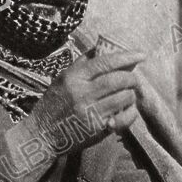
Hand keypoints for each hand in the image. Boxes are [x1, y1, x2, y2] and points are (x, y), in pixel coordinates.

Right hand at [20, 49, 145, 157]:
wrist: (41, 135)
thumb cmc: (54, 104)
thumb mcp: (62, 79)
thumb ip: (81, 64)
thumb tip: (101, 47)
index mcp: (73, 77)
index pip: (105, 62)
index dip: (127, 57)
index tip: (141, 54)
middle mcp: (81, 93)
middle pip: (117, 80)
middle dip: (132, 78)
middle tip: (135, 78)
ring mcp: (89, 111)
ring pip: (122, 98)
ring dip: (131, 95)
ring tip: (130, 94)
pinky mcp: (96, 128)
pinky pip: (122, 118)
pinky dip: (130, 113)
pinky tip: (129, 110)